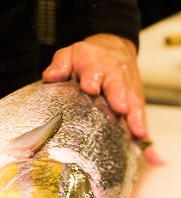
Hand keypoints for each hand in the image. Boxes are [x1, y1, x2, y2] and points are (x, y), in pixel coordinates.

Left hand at [42, 34, 162, 163]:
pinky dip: (143, 130)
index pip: (93, 70)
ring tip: (137, 133)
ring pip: (133, 103)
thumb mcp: (70, 55)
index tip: (90, 87)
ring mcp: (127, 89)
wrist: (113, 51)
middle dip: (119, 97)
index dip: (92, 79)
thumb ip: (61, 64)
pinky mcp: (134, 101)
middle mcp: (114, 76)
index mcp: (96, 64)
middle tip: (121, 109)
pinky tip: (145, 146)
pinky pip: (139, 116)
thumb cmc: (87, 58)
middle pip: (118, 87)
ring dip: (136, 118)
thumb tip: (51, 76)